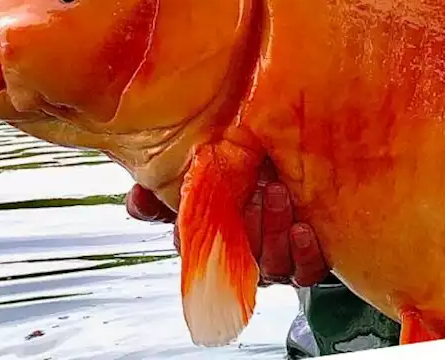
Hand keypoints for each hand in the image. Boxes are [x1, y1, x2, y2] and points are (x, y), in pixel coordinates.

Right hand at [124, 159, 329, 287]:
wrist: (306, 175)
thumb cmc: (253, 178)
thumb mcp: (212, 173)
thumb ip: (173, 185)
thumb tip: (137, 196)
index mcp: (214, 239)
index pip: (191, 249)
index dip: (189, 237)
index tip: (193, 216)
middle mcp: (243, 256)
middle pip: (236, 256)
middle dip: (245, 223)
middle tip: (256, 187)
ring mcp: (275, 263)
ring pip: (270, 263)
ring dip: (274, 229)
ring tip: (278, 193)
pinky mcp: (307, 265)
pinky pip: (304, 271)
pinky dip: (303, 253)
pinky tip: (302, 230)